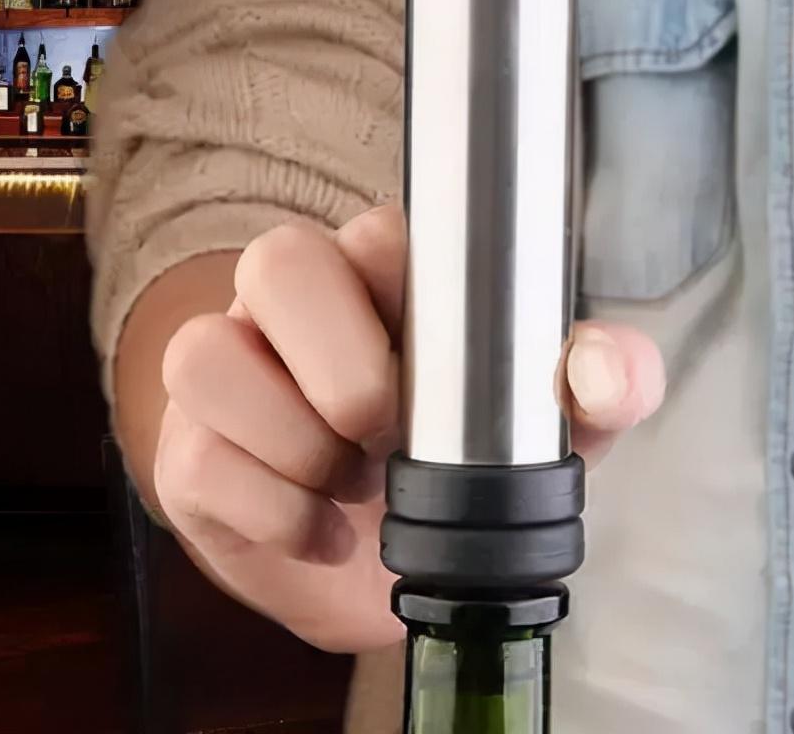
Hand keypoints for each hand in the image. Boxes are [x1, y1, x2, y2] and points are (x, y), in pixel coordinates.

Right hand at [152, 205, 665, 652]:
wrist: (378, 560)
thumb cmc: (461, 462)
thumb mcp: (548, 426)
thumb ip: (601, 382)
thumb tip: (604, 369)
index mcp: (384, 273)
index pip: (380, 232)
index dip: (407, 295)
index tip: (443, 379)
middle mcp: (295, 302)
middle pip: (277, 260)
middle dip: (342, 365)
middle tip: (384, 435)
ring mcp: (231, 369)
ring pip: (205, 354)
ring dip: (295, 444)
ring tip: (351, 485)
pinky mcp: (189, 451)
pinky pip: (195, 461)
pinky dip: (272, 513)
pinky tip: (324, 533)